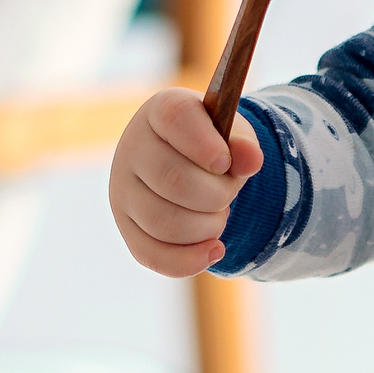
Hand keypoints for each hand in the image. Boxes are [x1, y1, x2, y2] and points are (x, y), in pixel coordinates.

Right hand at [109, 84, 262, 278]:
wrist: (191, 166)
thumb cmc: (214, 145)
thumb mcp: (234, 137)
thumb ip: (244, 144)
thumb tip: (250, 159)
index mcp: (160, 112)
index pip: (176, 119)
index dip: (205, 144)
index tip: (224, 161)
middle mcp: (132, 148)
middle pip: (174, 181)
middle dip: (217, 195)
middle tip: (228, 193)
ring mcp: (122, 190)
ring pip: (165, 223)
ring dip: (207, 227)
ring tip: (218, 216)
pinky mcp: (126, 227)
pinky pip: (152, 255)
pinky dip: (190, 260)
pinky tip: (215, 250)